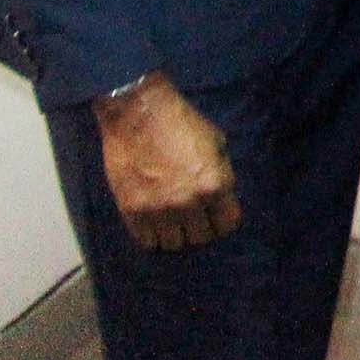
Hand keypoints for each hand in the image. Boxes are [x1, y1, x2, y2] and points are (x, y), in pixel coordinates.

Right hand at [94, 75, 240, 250]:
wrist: (139, 115)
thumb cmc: (183, 124)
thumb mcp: (216, 144)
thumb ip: (220, 175)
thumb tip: (221, 198)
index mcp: (214, 185)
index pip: (227, 224)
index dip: (223, 220)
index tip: (217, 215)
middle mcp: (188, 203)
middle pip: (200, 238)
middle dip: (201, 228)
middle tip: (195, 217)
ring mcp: (158, 210)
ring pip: (173, 244)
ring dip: (176, 234)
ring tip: (174, 221)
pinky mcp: (131, 211)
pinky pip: (146, 241)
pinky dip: (152, 235)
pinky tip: (155, 222)